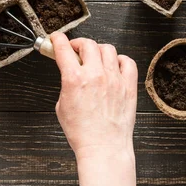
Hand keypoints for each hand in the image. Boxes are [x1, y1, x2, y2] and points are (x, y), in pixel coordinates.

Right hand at [51, 33, 137, 159]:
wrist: (103, 147)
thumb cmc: (82, 132)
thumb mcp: (62, 106)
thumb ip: (67, 85)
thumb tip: (71, 74)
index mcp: (75, 79)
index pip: (64, 49)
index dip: (58, 39)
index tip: (57, 38)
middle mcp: (96, 75)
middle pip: (88, 44)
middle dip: (79, 44)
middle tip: (76, 50)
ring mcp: (114, 79)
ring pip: (108, 49)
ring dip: (98, 50)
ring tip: (95, 59)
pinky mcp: (128, 86)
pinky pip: (127, 62)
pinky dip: (119, 60)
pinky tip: (114, 66)